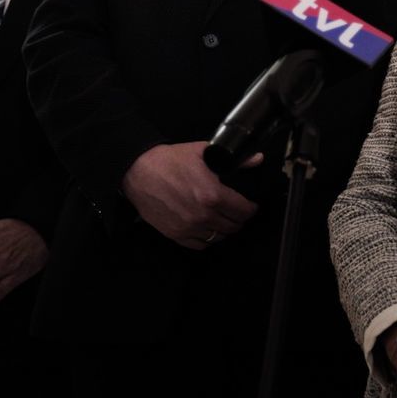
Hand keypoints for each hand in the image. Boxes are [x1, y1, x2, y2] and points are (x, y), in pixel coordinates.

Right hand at [121, 142, 258, 249]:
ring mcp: (189, 227)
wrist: (139, 171)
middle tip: (237, 211)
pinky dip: (207, 238)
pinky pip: (200, 244)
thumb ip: (235, 160)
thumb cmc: (171, 160)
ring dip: (224, 229)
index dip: (251, 208)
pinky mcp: (175, 234)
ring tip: (223, 219)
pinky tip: (207, 228)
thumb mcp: (205, 153)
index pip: (244, 211)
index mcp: (213, 196)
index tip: (250, 205)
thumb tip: (257, 159)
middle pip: (233, 226)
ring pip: (218, 237)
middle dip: (239, 219)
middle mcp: (203, 216)